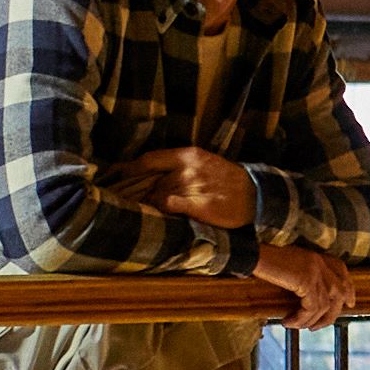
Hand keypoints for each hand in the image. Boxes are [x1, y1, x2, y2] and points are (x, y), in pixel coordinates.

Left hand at [108, 147, 255, 229]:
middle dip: (134, 190)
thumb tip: (150, 174)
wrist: (255, 195)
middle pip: (150, 179)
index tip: (115, 175)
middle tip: (118, 197)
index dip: (129, 168)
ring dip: (145, 202)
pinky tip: (152, 215)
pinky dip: (159, 210)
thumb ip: (178, 166)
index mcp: (188, 155)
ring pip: (157, 194)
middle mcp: (188, 168)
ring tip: (132, 209)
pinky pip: (170, 207)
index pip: (149, 159)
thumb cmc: (226, 180)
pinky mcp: (199, 206)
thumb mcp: (203, 163)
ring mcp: (193, 187)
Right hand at [250, 241, 363, 322]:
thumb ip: (303, 276)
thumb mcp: (289, 266)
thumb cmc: (264, 261)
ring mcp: (315, 272)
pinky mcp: (307, 281)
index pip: (341, 270)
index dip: (349, 287)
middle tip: (318, 327)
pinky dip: (300, 319)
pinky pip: (311, 308)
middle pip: (338, 291)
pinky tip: (287, 322)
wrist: (252, 255)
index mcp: (316, 257)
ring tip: (295, 326)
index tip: (350, 302)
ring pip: (324, 305)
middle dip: (333, 312)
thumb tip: (307, 297)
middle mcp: (319, 263)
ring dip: (309, 321)